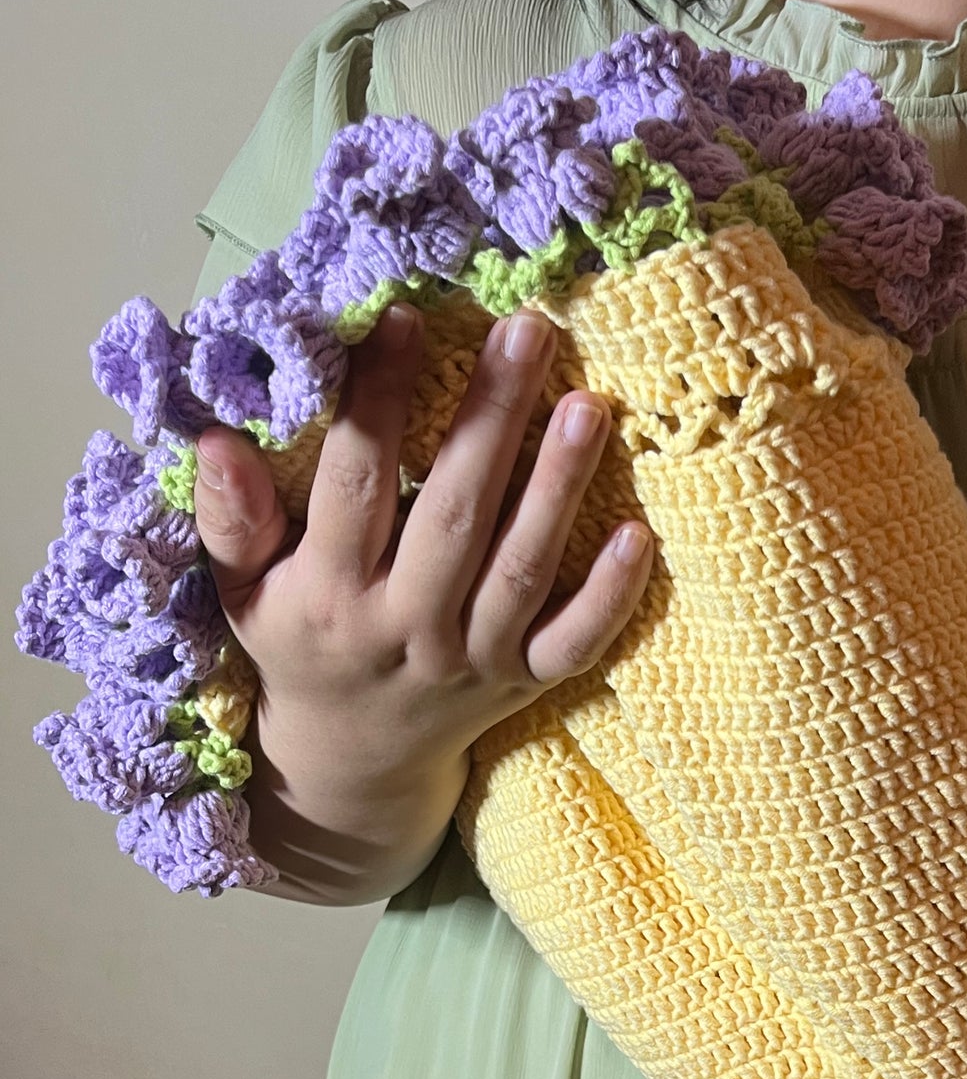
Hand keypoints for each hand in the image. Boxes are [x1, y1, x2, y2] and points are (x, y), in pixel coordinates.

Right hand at [191, 303, 653, 898]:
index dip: (379, 400)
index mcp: (331, 594)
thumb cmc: (301, 645)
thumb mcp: (243, 591)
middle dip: (492, 420)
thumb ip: (231, 518)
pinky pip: (574, 644)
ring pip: (521, 569)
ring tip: (587, 406)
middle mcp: (406, 628)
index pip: (356, 483)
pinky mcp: (522, 683)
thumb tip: (216, 440)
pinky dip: (609, 597)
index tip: (405, 317)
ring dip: (557, 488)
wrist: (354, 761)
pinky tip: (637, 535)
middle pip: (455, 515)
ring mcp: (472, 659)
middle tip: (528, 332)